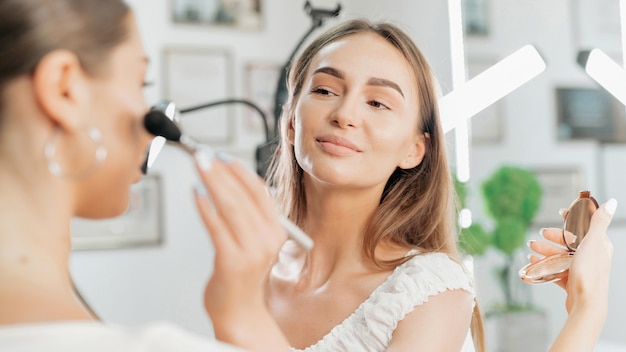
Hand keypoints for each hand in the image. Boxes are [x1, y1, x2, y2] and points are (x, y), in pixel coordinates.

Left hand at [193, 151, 287, 344]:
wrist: (240, 313)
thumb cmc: (242, 276)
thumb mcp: (254, 242)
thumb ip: (248, 217)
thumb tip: (227, 183)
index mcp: (277, 231)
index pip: (260, 192)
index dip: (240, 171)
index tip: (223, 157)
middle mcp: (268, 239)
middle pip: (243, 196)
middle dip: (221, 172)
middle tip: (203, 155)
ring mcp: (251, 251)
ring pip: (230, 207)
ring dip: (213, 183)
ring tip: (198, 167)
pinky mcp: (232, 261)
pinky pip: (216, 227)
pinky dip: (205, 208)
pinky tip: (195, 194)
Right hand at [529, 199, 614, 313]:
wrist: (586, 304)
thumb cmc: (590, 274)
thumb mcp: (593, 243)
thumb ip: (599, 222)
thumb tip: (611, 202)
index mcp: (600, 245)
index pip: (586, 226)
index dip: (573, 217)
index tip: (561, 212)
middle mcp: (592, 256)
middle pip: (570, 241)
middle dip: (553, 236)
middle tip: (541, 234)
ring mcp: (582, 269)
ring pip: (561, 255)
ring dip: (546, 250)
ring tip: (531, 248)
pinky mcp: (572, 281)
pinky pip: (556, 269)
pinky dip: (545, 264)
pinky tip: (534, 262)